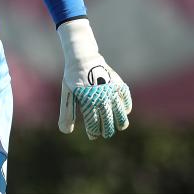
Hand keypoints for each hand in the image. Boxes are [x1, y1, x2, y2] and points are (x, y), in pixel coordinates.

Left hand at [57, 19, 132, 139]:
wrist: (82, 57)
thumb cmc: (73, 78)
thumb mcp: (67, 94)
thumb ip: (67, 113)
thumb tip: (67, 132)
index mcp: (86, 100)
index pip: (93, 123)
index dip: (93, 132)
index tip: (93, 135)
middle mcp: (100, 96)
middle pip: (107, 120)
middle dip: (106, 130)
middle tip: (105, 134)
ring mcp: (111, 90)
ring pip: (120, 112)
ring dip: (120, 122)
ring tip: (119, 127)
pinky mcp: (118, 83)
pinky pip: (126, 98)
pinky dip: (126, 106)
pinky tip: (124, 112)